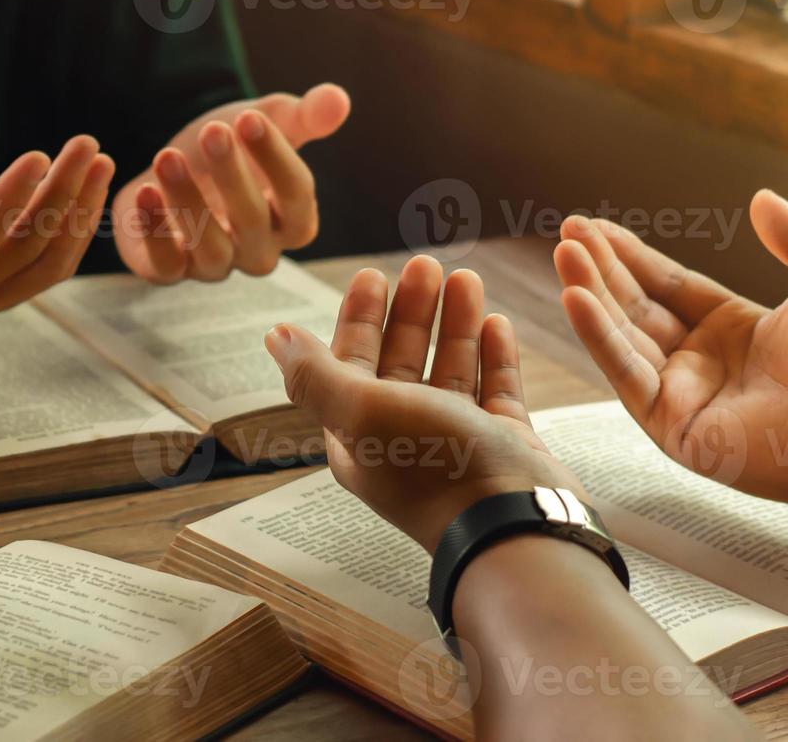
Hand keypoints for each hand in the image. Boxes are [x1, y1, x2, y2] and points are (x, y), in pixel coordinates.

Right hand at [0, 137, 114, 320]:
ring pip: (44, 267)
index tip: (39, 156)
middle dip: (59, 197)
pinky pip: (48, 270)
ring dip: (78, 214)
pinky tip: (90, 187)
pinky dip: (74, 229)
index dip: (8, 202)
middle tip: (86, 145)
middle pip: (18, 253)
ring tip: (99, 161)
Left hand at [113, 84, 350, 281]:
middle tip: (212, 131)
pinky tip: (143, 190)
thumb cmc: (228, 148)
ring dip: (187, 201)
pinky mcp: (169, 271)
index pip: (297, 197)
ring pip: (210, 247)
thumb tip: (339, 100)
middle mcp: (259, 251)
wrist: (171, 167)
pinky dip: (153, 229)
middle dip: (231, 175)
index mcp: (293, 220)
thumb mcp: (265, 123)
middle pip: (253, 221)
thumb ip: (303, 117)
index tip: (251, 118)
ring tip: (167, 157)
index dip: (276, 158)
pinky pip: (165, 264)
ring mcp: (215, 266)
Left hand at [264, 255, 583, 551]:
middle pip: (402, 360)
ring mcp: (458, 441)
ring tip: (466, 279)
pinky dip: (494, 355)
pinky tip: (497, 323)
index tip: (373, 274)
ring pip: (451, 368)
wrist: (514, 523)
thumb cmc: (435, 469)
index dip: (359, 318)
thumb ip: (314, 374)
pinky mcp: (504, 444)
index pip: (351, 363)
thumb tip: (273, 335)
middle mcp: (405, 437)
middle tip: (426, 264)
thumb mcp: (360, 411)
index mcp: (360, 434)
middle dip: (411, 311)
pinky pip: (495, 389)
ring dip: (455, 323)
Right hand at [554, 189, 787, 512]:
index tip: (594, 228)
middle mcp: (701, 363)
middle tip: (567, 234)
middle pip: (637, 306)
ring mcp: (683, 395)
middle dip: (600, 269)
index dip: (631, 255)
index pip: (668, 285)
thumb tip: (762, 198)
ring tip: (565, 254)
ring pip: (623, 336)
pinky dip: (598, 338)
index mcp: (734, 330)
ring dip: (590, 294)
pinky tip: (575, 300)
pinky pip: (626, 374)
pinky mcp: (670, 426)